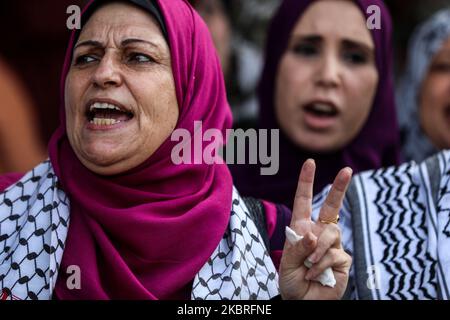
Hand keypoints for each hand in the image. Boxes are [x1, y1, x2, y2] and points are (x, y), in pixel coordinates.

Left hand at [279, 159, 352, 299]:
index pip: (304, 201)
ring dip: (317, 250)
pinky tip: (316, 275)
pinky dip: (321, 264)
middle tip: (348, 170)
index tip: (310, 163)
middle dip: (339, 188)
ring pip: (330, 233)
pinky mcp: (342, 260)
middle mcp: (318, 233)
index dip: (306, 182)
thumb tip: (314, 234)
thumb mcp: (287, 263)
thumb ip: (299, 247)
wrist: (302, 302)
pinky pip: (334, 254)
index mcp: (302, 229)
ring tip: (308, 266)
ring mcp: (332, 246)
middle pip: (331, 207)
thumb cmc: (292, 281)